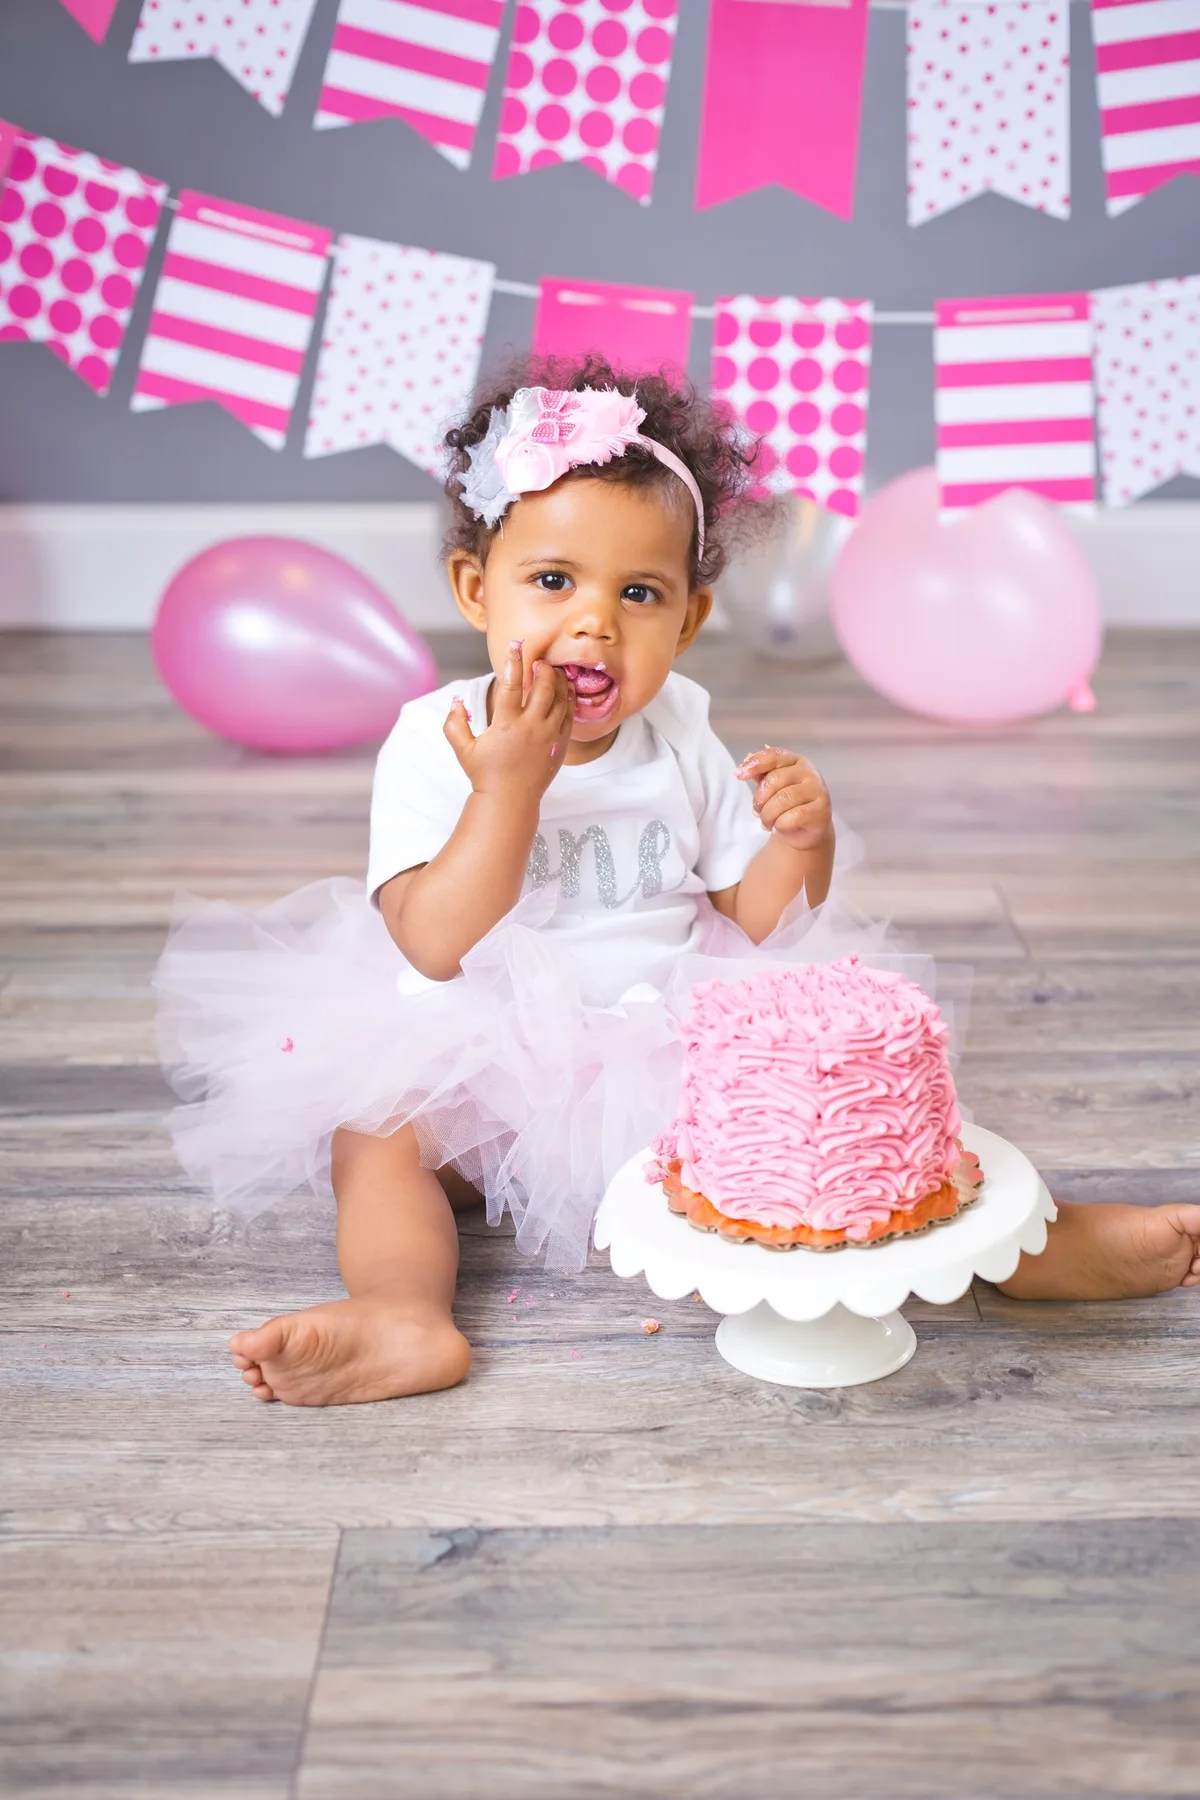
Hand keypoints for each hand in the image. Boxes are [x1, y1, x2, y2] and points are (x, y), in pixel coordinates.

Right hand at [444, 639, 574, 806]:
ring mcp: (549, 735)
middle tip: (539, 662)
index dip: (513, 661)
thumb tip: (456, 701)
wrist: (510, 800)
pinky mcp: (560, 744)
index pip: (511, 683)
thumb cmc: (485, 774)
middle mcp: (531, 726)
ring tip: (553, 673)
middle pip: (544, 685)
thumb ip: (454, 723)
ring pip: (562, 698)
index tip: (515, 645)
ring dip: (558, 680)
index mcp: (506, 724)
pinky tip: (565, 691)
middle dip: (543, 668)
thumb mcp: (463, 749)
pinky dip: (569, 699)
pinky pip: (570, 714)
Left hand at [737, 746, 832, 851]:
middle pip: (775, 780)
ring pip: (783, 799)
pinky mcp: (821, 811)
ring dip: (768, 814)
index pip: (774, 756)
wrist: (806, 831)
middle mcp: (809, 772)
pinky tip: (779, 826)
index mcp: (796, 761)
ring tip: (766, 823)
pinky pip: (795, 816)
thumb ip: (761, 774)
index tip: (739, 775)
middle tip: (757, 812)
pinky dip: (780, 823)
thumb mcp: (772, 788)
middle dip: (760, 799)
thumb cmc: (787, 805)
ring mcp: (818, 791)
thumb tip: (746, 758)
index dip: (755, 764)